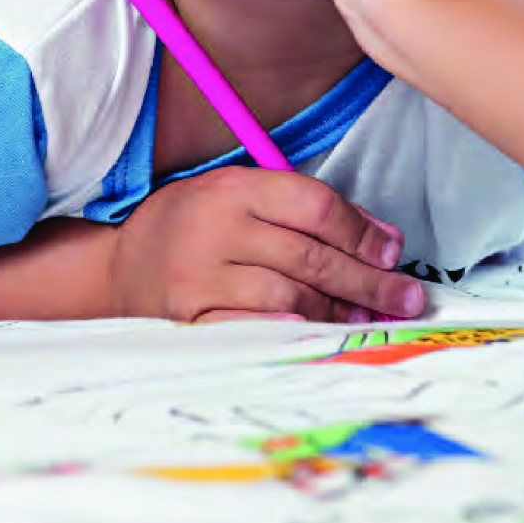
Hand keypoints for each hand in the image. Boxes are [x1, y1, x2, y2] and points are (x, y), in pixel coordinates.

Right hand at [109, 167, 424, 322]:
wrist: (118, 269)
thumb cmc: (190, 229)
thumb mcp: (236, 196)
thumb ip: (302, 208)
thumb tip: (382, 239)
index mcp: (228, 188)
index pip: (313, 205)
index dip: (363, 232)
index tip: (392, 253)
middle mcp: (212, 228)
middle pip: (311, 257)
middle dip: (369, 282)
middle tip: (405, 298)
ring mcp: (198, 277)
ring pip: (290, 298)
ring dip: (337, 312)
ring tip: (361, 318)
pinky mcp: (191, 317)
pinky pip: (258, 330)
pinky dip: (295, 333)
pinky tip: (316, 333)